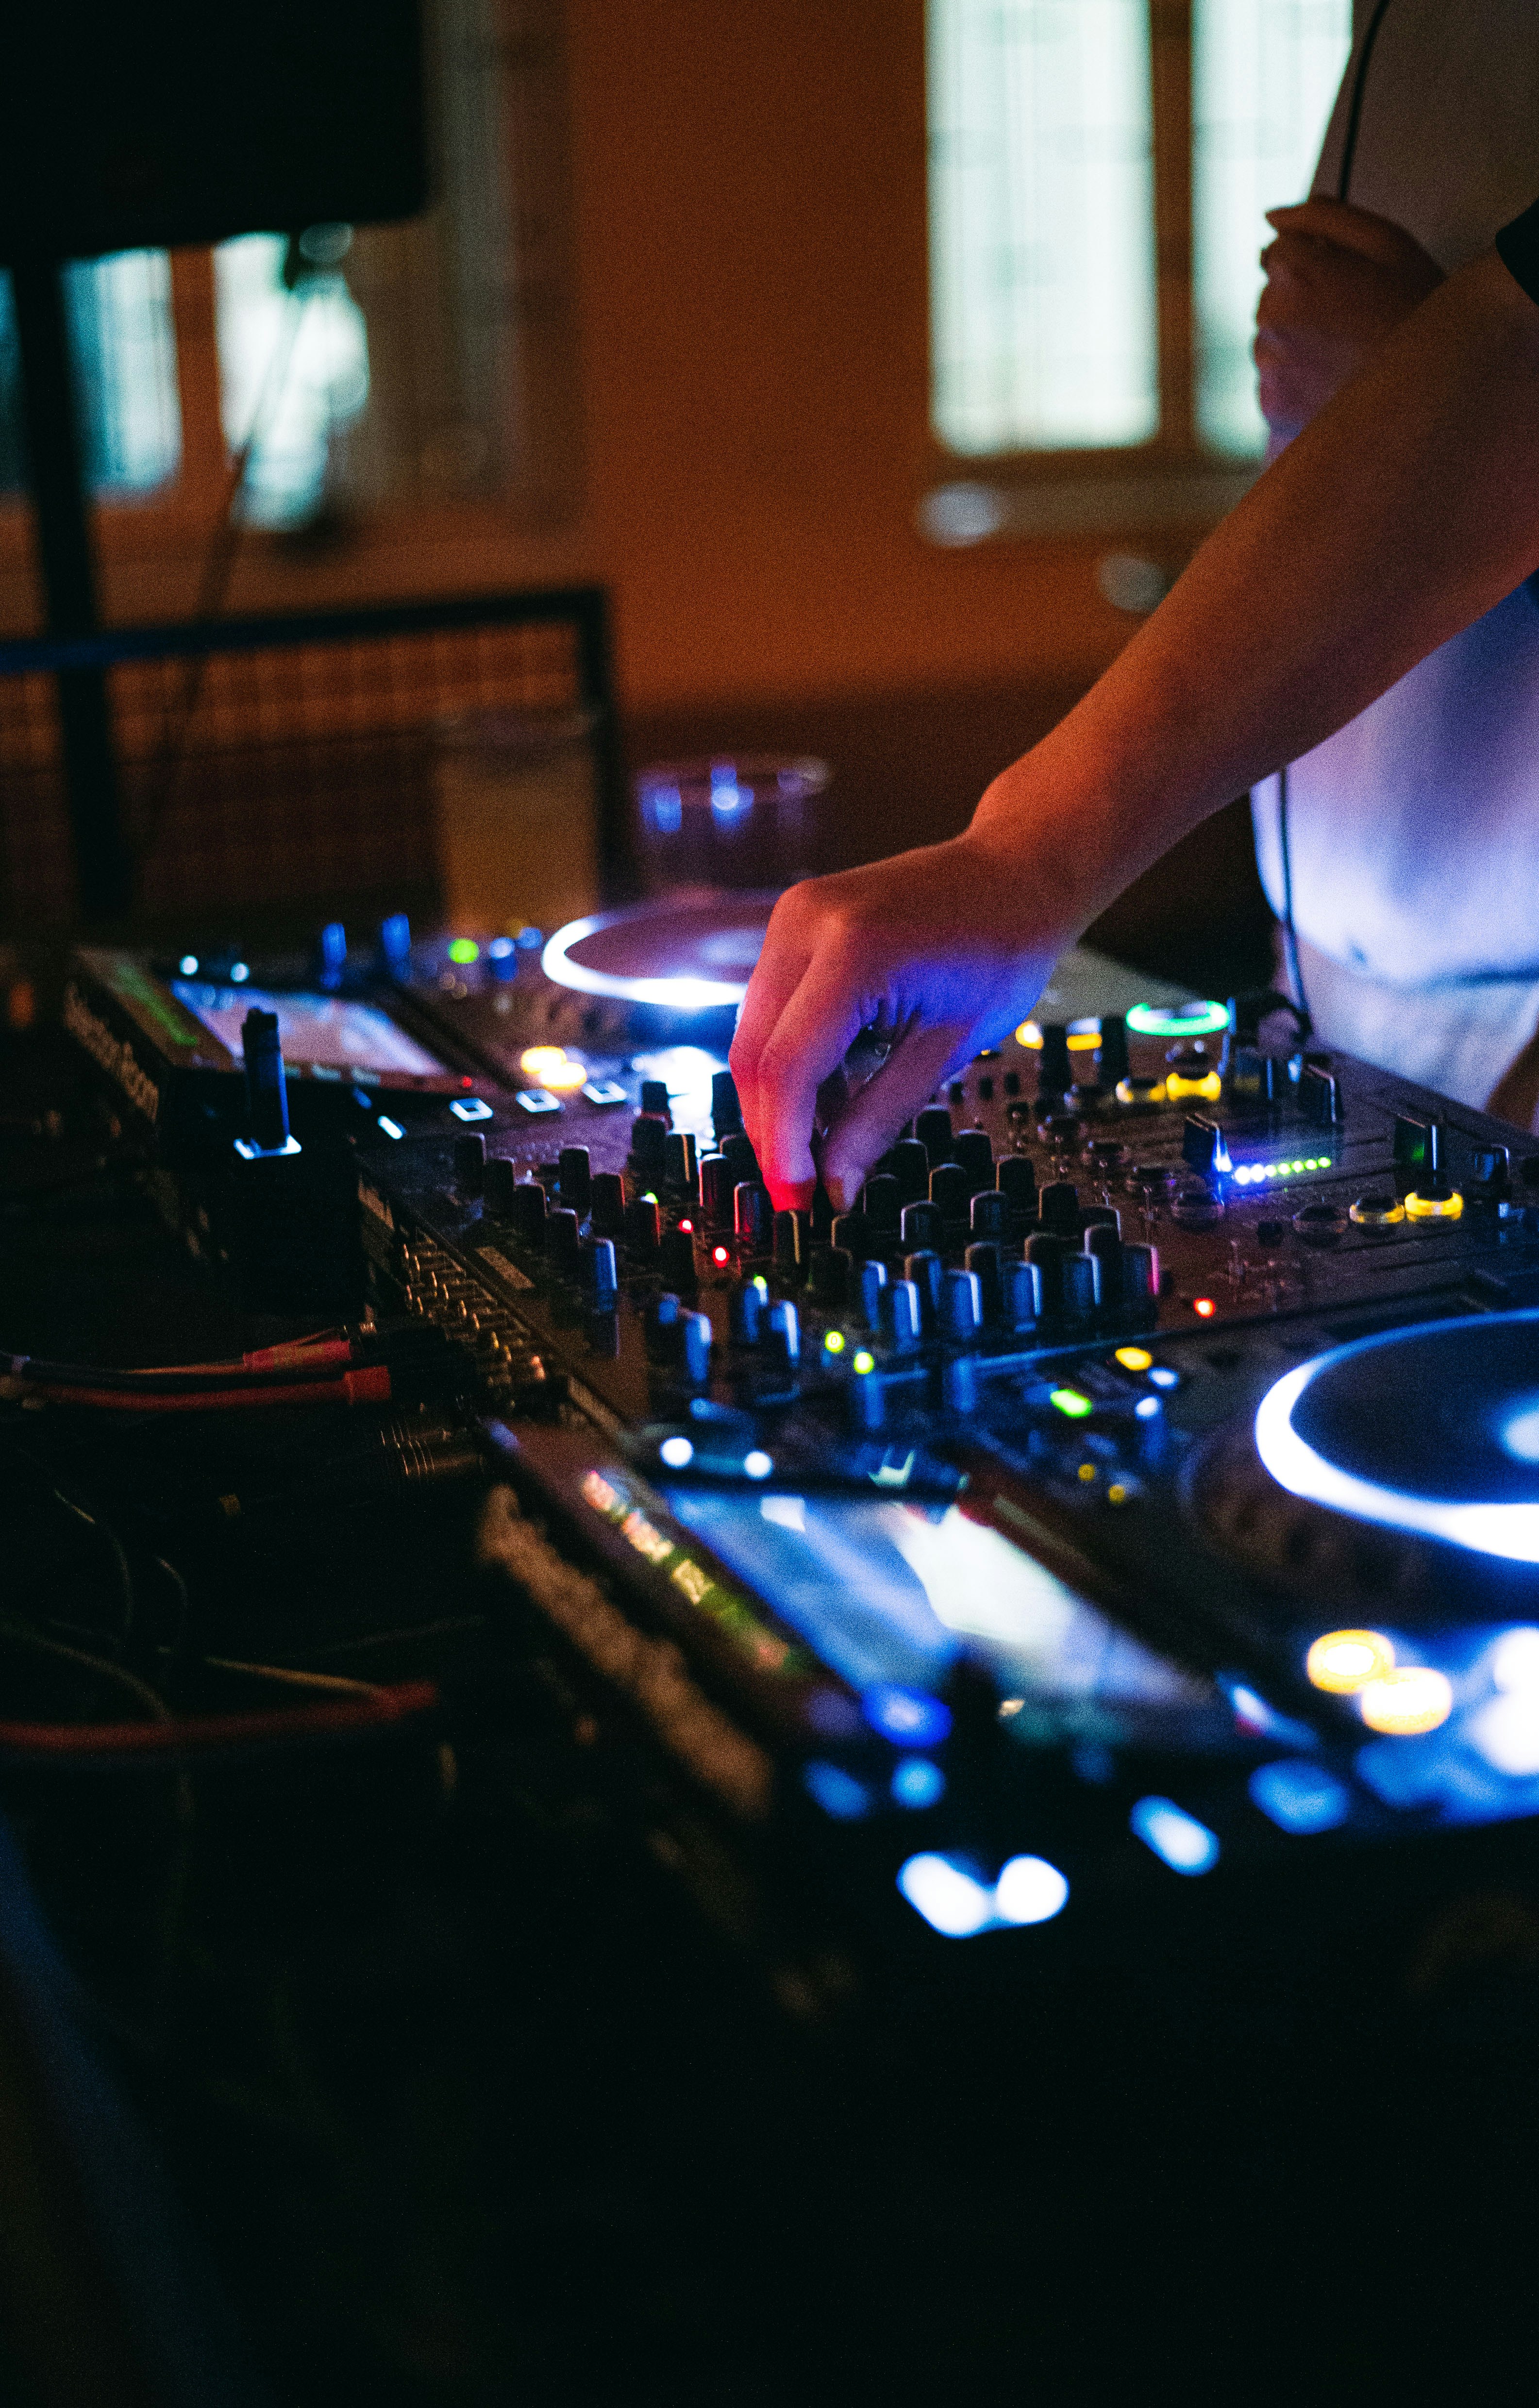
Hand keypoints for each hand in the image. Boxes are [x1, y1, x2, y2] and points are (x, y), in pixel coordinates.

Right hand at [730, 829, 1074, 1213]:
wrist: (1016, 871)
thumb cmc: (1002, 950)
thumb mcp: (948, 1048)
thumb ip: (880, 1120)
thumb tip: (834, 1188)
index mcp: (852, 952)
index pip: (787, 1070)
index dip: (783, 1148)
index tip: (797, 1203)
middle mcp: (805, 923)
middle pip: (754, 1056)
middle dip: (773, 1131)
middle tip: (804, 1189)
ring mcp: (791, 916)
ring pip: (753, 1036)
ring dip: (781, 1098)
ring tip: (831, 1139)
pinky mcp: (792, 922)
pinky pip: (771, 1009)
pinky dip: (793, 1059)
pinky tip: (836, 1089)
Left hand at [1256, 198, 1443, 438]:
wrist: (1436, 390)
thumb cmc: (1419, 313)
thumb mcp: (1387, 244)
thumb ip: (1325, 218)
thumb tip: (1275, 216)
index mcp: (1294, 271)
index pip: (1277, 252)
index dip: (1314, 264)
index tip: (1343, 283)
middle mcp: (1270, 319)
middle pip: (1272, 299)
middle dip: (1304, 304)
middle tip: (1356, 321)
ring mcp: (1268, 368)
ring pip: (1272, 344)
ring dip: (1300, 347)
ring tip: (1349, 357)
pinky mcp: (1271, 409)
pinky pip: (1275, 387)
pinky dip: (1298, 387)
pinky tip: (1336, 385)